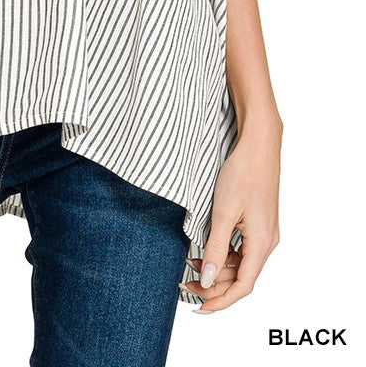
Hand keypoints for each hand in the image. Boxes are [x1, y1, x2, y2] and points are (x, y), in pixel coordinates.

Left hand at [184, 118, 281, 311]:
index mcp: (262, 243)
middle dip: (214, 284)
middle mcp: (267, 242)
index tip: (199, 307)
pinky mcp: (258, 222)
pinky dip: (224, 254)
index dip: (221, 300)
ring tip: (191, 265)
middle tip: (186, 284)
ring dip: (218, 268)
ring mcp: (264, 232)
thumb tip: (207, 278)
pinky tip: (206, 249)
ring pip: (241, 263)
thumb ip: (217, 247)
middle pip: (241, 277)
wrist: (258, 144)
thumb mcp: (224, 211)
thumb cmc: (243, 172)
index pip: (243, 286)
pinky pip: (242, 248)